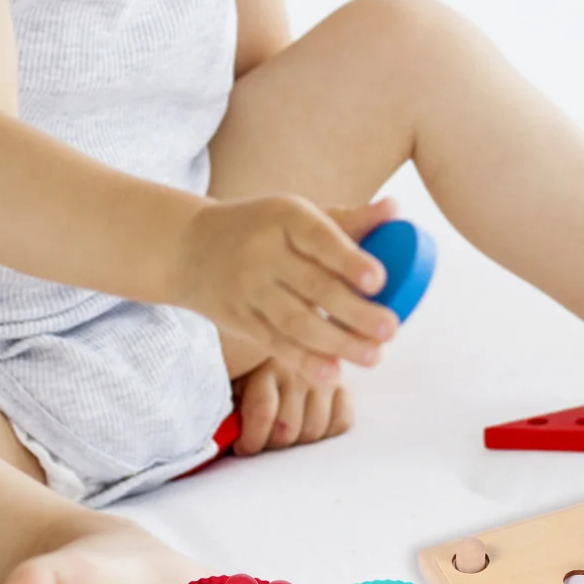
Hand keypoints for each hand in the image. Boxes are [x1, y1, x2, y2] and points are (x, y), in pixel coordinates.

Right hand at [177, 195, 397, 384]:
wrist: (187, 247)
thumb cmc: (261, 228)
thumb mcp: (295, 215)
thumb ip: (348, 220)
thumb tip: (396, 210)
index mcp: (285, 218)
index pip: (320, 238)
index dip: (349, 259)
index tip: (379, 281)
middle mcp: (264, 252)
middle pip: (313, 286)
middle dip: (354, 312)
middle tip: (390, 329)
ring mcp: (249, 288)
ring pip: (295, 321)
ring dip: (336, 343)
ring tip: (373, 357)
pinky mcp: (239, 319)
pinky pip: (274, 343)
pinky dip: (304, 360)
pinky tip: (332, 373)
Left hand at [232, 358, 354, 454]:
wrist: (279, 334)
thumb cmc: (248, 364)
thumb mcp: (235, 374)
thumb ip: (230, 399)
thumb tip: (226, 435)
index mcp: (266, 363)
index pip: (262, 412)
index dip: (250, 440)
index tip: (241, 447)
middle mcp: (299, 368)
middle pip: (288, 429)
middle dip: (270, 443)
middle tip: (261, 441)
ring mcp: (325, 376)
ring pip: (314, 430)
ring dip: (296, 441)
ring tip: (282, 433)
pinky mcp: (343, 384)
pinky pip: (341, 421)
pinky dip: (326, 430)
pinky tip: (308, 424)